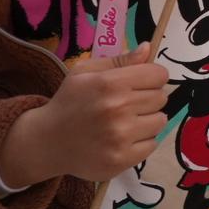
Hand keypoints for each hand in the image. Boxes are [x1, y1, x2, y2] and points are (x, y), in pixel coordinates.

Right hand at [0, 45, 167, 185]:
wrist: (47, 141)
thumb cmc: (69, 102)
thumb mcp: (85, 72)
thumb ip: (120, 60)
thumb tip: (147, 48)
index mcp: (110, 83)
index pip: (159, 75)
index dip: (152, 77)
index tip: (140, 83)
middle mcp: (117, 109)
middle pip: (161, 98)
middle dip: (148, 98)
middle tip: (127, 105)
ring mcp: (120, 137)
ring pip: (160, 121)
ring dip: (148, 120)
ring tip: (126, 122)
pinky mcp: (121, 159)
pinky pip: (152, 145)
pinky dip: (142, 142)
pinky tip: (123, 139)